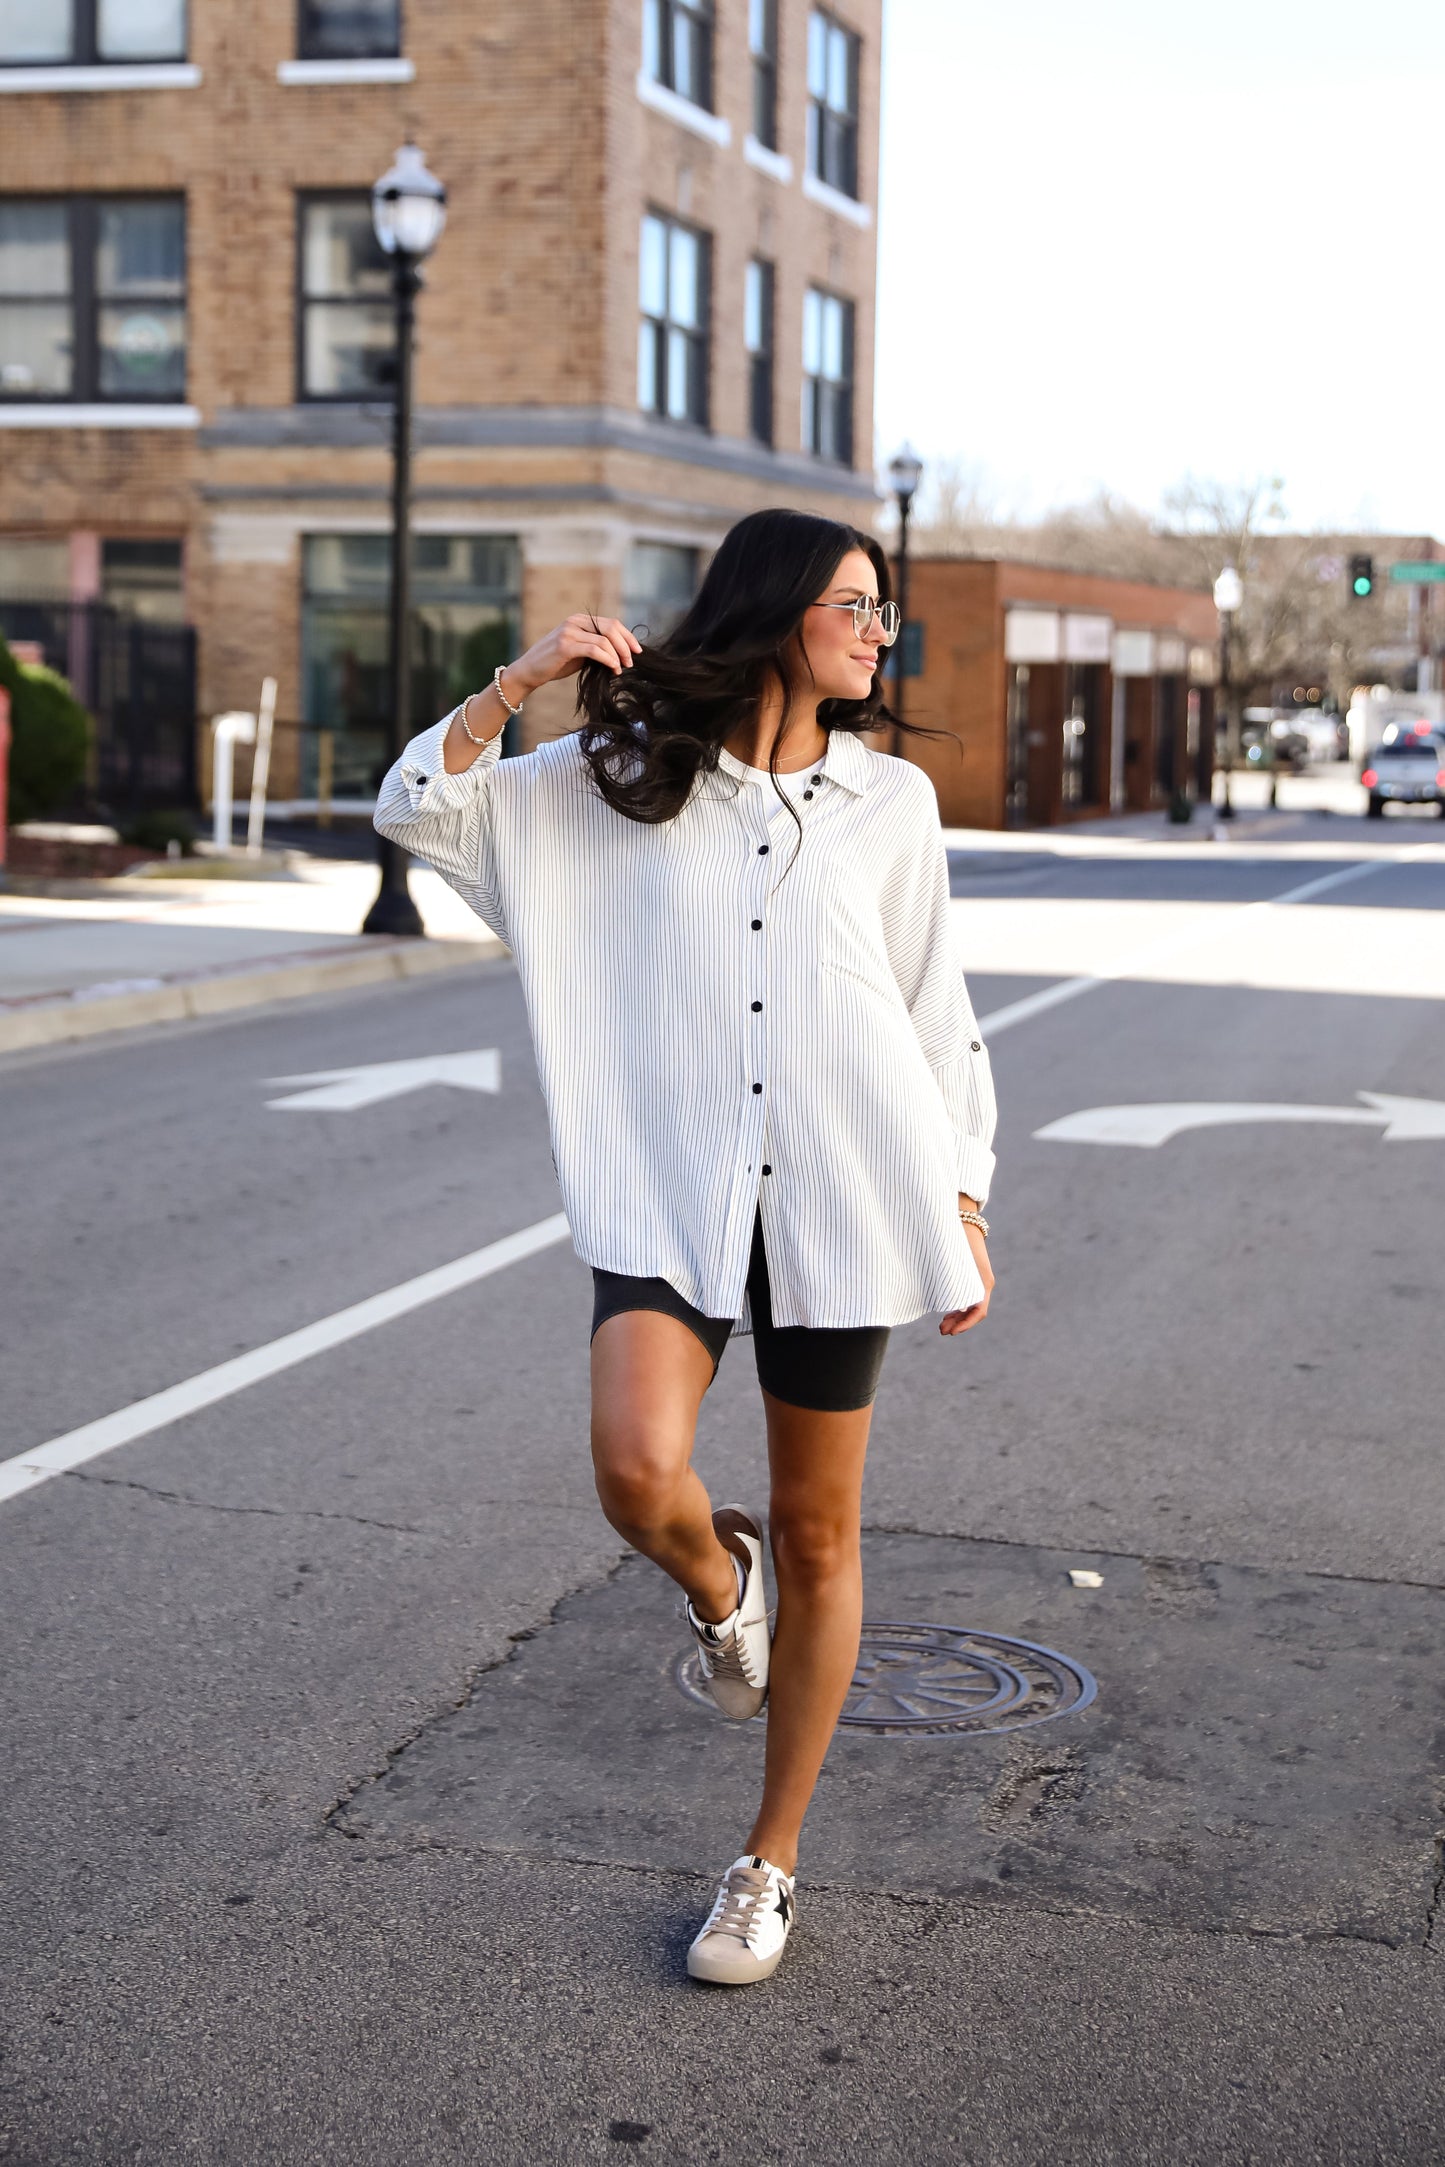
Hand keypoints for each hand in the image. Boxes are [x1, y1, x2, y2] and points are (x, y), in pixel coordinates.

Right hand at [507, 613, 640, 697]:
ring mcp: (569, 632)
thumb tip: (622, 652)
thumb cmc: (555, 663)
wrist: (529, 671)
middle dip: (626, 645)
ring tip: (621, 668)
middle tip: (631, 662)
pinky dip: (608, 659)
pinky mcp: (565, 646)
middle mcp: (575, 622)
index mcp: (580, 620)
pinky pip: (595, 650)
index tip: (638, 651)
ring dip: (618, 655)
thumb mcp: (579, 651)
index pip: (612, 623)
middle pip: (611, 628)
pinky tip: (613, 668)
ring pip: (605, 639)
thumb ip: (596, 646)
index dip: (628, 636)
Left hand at [939, 1219, 992, 1335]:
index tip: (951, 1332)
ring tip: (942, 1326)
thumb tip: (950, 1304)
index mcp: (983, 1281)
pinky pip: (967, 1298)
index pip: (979, 1311)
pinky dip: (957, 1307)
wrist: (963, 1218)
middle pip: (973, 1312)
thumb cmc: (956, 1237)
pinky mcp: (970, 1277)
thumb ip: (951, 1279)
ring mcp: (978, 1280)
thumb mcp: (952, 1259)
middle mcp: (983, 1282)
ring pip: (970, 1306)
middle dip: (958, 1324)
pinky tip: (945, 1312)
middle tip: (941, 1331)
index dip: (966, 1324)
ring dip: (957, 1318)